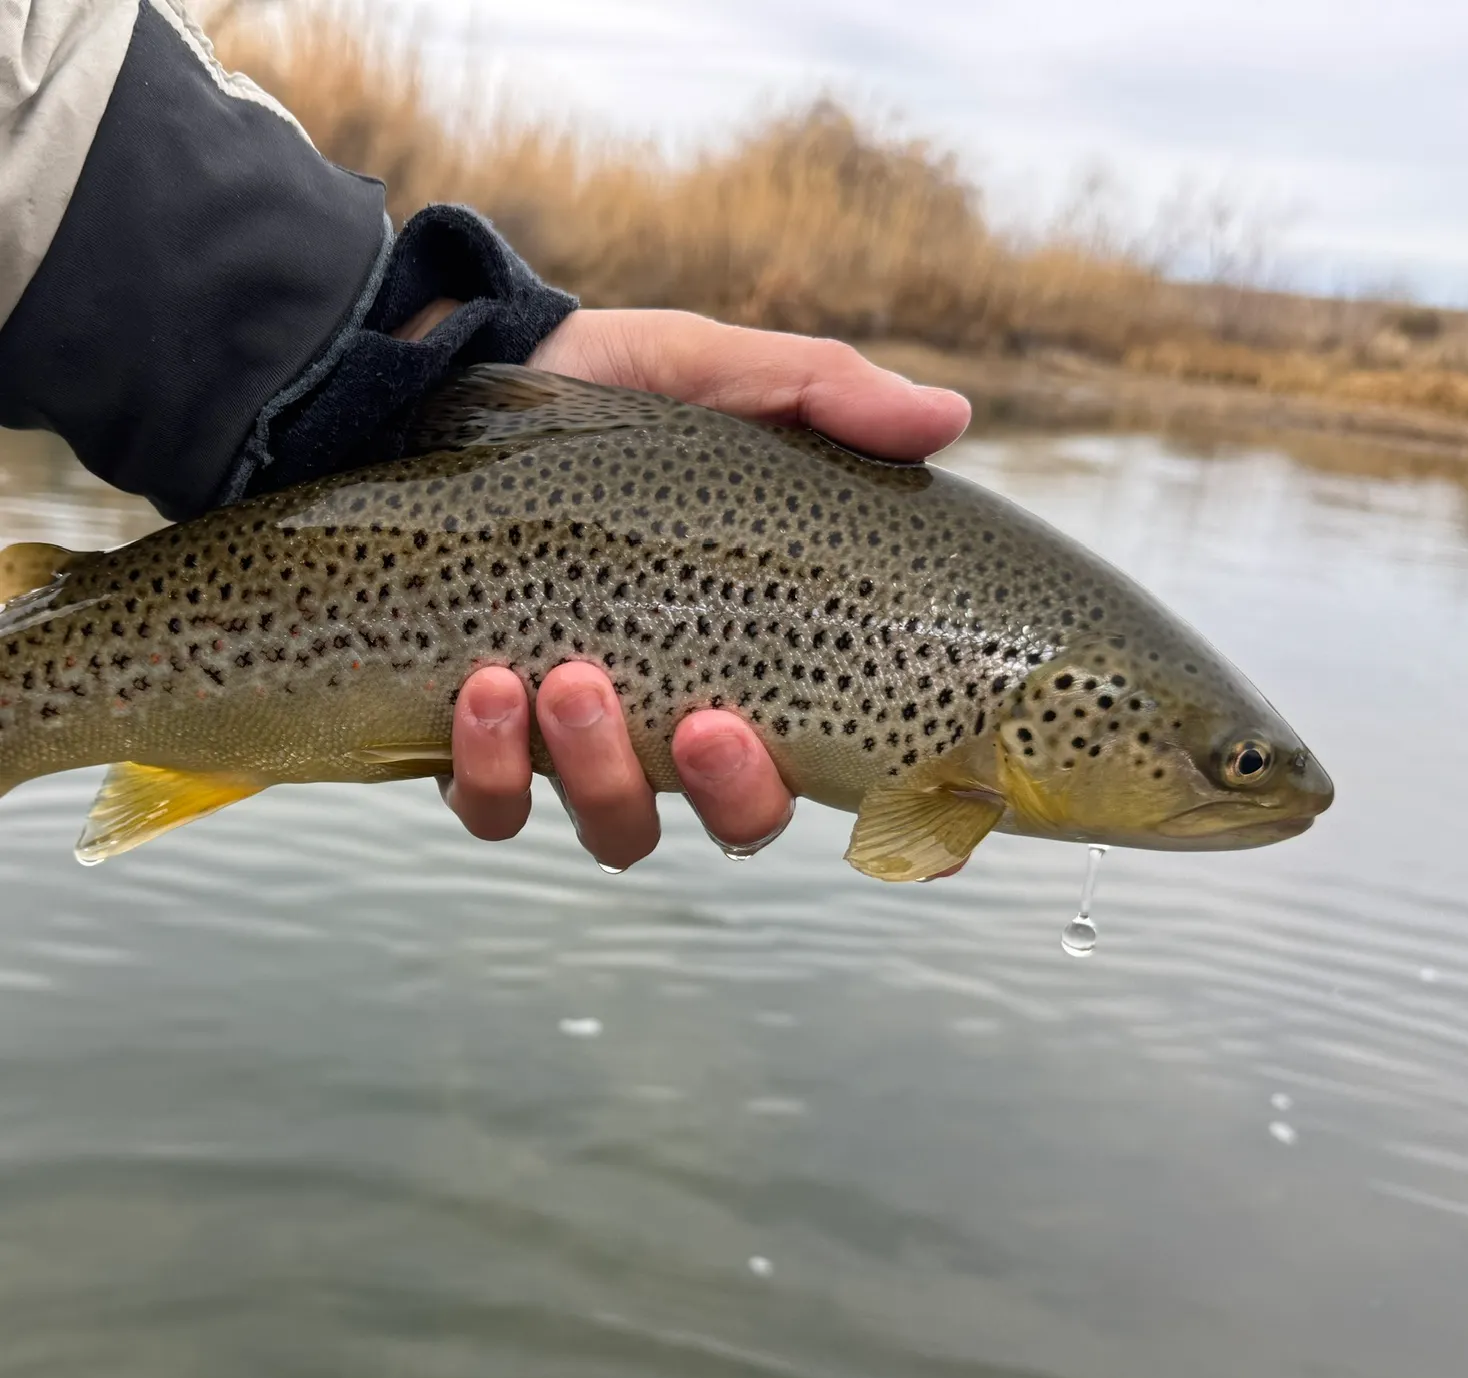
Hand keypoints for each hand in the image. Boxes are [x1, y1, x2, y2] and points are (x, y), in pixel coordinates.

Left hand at [402, 305, 971, 868]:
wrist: (440, 382)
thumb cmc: (595, 391)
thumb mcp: (709, 373)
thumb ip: (821, 395)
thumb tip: (948, 416)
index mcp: (756, 647)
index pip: (847, 759)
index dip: (910, 820)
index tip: (942, 834)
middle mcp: (681, 712)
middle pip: (742, 819)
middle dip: (733, 793)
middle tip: (704, 723)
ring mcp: (581, 739)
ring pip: (619, 828)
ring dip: (603, 775)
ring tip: (570, 679)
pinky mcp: (481, 741)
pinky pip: (493, 809)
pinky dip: (491, 772)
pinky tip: (483, 689)